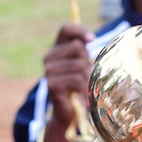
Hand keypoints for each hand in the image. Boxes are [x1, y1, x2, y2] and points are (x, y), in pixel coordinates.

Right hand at [41, 22, 93, 141]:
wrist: (67, 113)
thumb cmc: (78, 86)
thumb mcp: (82, 66)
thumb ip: (84, 52)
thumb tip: (93, 40)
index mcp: (56, 48)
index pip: (65, 28)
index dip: (80, 30)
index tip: (92, 40)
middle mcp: (49, 57)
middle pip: (78, 47)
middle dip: (87, 61)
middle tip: (86, 75)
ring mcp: (48, 71)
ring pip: (80, 65)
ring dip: (87, 78)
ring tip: (83, 87)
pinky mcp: (52, 85)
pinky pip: (77, 80)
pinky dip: (84, 89)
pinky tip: (81, 95)